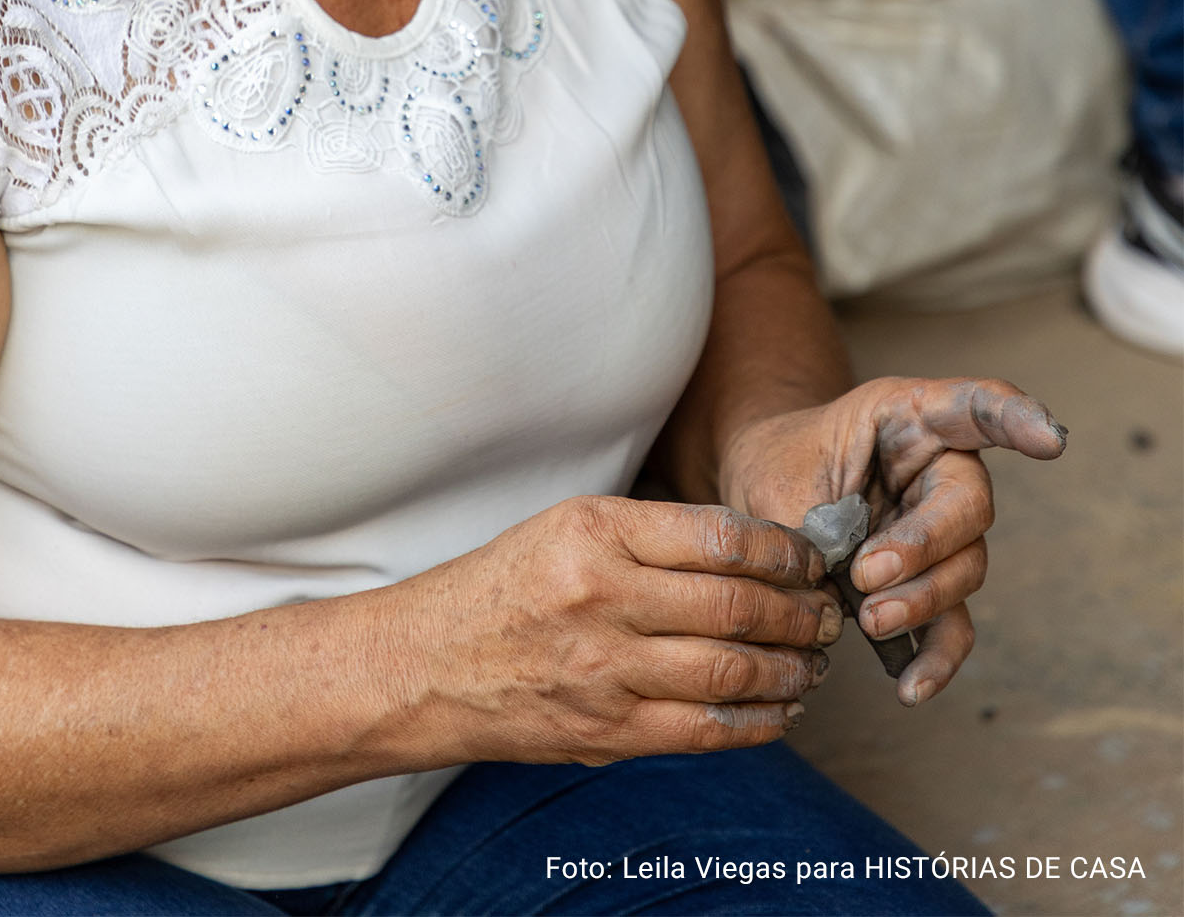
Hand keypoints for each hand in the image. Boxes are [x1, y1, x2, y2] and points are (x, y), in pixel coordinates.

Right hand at [376, 495, 841, 768]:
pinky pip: (704, 732)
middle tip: (828, 611)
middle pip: (735, 606)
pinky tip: (781, 709)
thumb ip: (652, 534)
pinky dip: (757, 723)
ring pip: (731, 671)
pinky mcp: (608, 733)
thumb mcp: (569, 526)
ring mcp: (606, 672)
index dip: (782, 551)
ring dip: (790, 668)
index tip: (809, 558)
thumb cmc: (507, 586)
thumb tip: (750, 549)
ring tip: (814, 660)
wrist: (430, 664)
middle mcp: (603, 598)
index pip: (719, 536)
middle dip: (800, 611)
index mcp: (596, 533)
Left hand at [715, 378, 1066, 707]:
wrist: (765, 491)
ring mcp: (943, 527)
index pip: (973, 405)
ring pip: (966, 567)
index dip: (1015, 417)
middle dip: (926, 546)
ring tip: (868, 618)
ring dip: (922, 600)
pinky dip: (936, 658)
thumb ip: (819, 524)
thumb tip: (848, 594)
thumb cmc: (781, 464)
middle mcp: (938, 468)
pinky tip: (911, 688)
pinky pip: (952, 624)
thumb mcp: (783, 475)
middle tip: (867, 574)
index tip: (1050, 441)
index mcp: (907, 415)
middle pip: (970, 504)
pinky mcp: (931, 582)